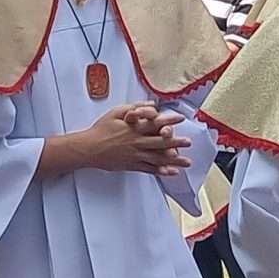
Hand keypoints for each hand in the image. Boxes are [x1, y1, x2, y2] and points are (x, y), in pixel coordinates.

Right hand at [76, 102, 192, 176]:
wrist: (89, 148)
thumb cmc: (101, 130)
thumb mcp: (116, 112)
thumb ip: (135, 108)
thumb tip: (151, 105)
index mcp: (134, 128)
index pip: (155, 123)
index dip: (169, 121)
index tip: (180, 118)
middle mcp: (137, 142)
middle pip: (160, 142)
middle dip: (176, 142)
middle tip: (188, 142)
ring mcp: (135, 155)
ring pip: (158, 158)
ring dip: (174, 160)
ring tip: (187, 161)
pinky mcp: (132, 165)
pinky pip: (149, 169)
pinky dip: (161, 171)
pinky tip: (172, 172)